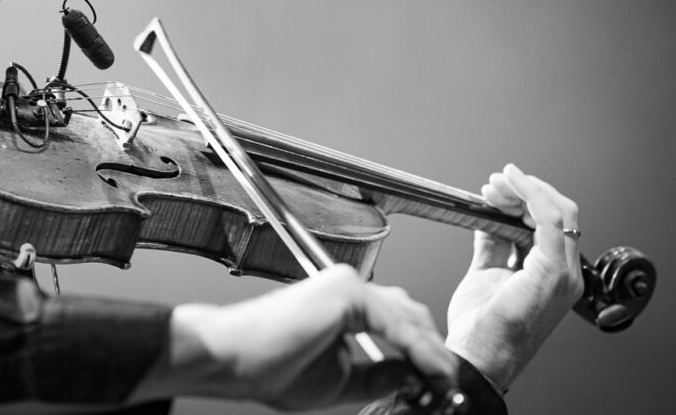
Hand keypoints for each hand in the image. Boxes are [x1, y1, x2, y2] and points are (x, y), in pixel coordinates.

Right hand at [131, 264, 457, 409]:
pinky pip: (395, 323)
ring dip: (431, 354)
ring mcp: (347, 286)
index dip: (424, 356)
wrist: (232, 360)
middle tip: (444, 389)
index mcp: (346, 305)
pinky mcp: (345, 292)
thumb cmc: (269, 367)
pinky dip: (418, 349)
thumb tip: (420, 377)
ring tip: (442, 385)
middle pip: (412, 316)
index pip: (401, 324)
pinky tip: (432, 372)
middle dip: (433, 354)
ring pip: (409, 317)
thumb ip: (380, 376)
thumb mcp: (341, 381)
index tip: (437, 388)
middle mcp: (348, 288)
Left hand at [445, 163, 583, 391]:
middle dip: (524, 191)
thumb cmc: (481, 328)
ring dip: (524, 190)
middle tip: (495, 182)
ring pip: (558, 212)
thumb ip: (493, 244)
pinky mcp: (552, 273)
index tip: (498, 188)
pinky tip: (511, 185)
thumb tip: (488, 218)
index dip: (525, 200)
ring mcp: (563, 274)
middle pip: (557, 214)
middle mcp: (565, 274)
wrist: (478, 357)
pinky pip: (550, 221)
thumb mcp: (486, 273)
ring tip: (495, 184)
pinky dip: (531, 195)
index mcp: (552, 276)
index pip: (551, 224)